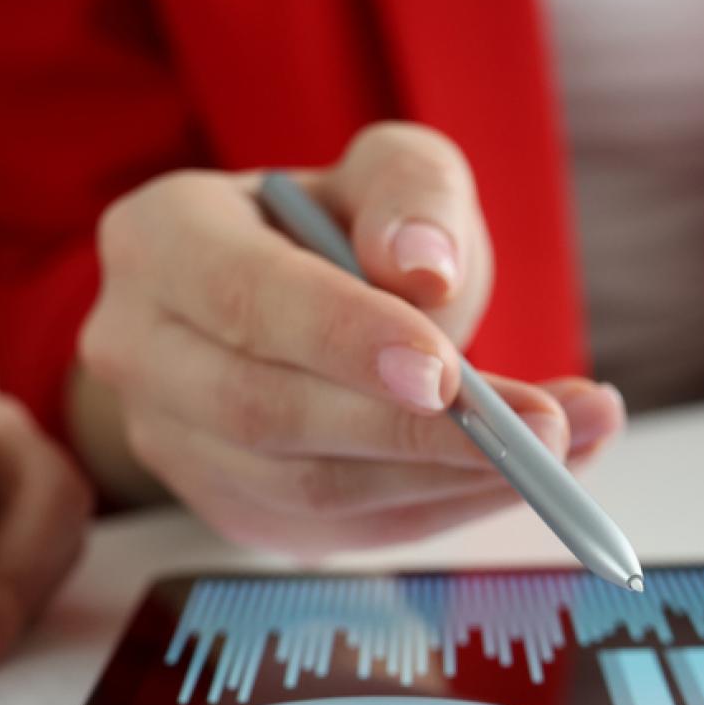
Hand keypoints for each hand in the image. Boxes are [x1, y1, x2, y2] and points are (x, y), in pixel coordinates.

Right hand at [78, 122, 626, 554]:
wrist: (289, 304)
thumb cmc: (340, 229)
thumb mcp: (388, 171)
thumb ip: (411, 195)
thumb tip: (422, 269)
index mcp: (159, 240)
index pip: (246, 298)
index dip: (344, 339)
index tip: (449, 370)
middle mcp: (138, 348)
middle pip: (268, 411)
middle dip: (414, 431)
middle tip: (544, 430)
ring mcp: (172, 444)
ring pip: (306, 489)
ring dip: (444, 480)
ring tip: (565, 448)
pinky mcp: (229, 511)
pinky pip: (337, 533)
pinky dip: (435, 510)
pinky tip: (518, 479)